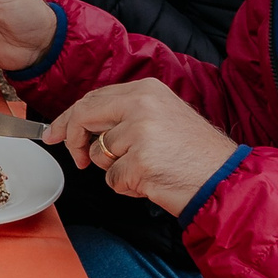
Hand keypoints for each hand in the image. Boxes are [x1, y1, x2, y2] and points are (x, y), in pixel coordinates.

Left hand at [50, 79, 240, 218]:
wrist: (224, 178)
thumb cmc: (193, 154)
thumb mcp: (162, 117)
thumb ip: (125, 114)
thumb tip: (84, 125)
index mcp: (146, 89)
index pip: (93, 99)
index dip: (68, 118)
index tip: (53, 133)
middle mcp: (141, 104)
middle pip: (84, 117)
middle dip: (74, 140)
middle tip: (79, 158)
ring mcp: (140, 132)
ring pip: (100, 154)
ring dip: (116, 170)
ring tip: (147, 169)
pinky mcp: (141, 161)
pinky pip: (113, 180)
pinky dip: (127, 187)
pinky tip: (151, 182)